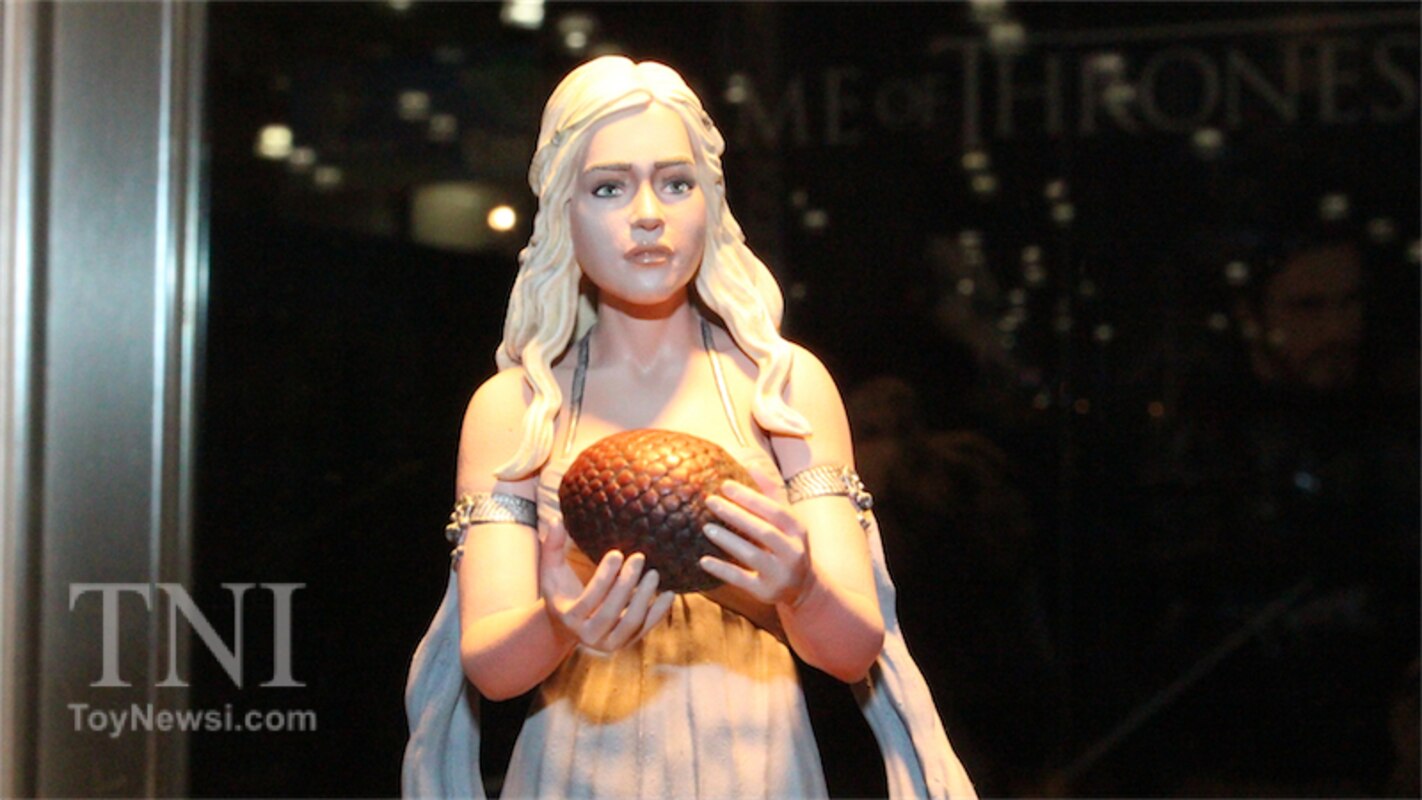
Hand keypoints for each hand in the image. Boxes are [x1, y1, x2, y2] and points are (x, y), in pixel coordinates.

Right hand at [539, 518, 674, 652]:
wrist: (569, 625)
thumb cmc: (561, 590)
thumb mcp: (551, 570)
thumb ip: (551, 546)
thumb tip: (555, 519)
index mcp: (568, 617)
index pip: (588, 600)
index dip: (604, 577)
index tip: (617, 553)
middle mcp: (587, 636)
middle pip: (610, 612)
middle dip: (626, 584)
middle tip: (639, 557)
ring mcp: (608, 643)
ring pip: (630, 623)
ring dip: (644, 598)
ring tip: (654, 573)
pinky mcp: (625, 643)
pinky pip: (644, 629)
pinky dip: (658, 613)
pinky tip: (669, 594)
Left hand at [699, 473, 813, 607]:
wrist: (803, 586)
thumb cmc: (788, 544)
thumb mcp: (787, 520)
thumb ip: (771, 493)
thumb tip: (752, 464)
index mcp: (798, 530)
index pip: (774, 510)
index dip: (750, 497)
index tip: (725, 485)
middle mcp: (793, 552)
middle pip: (763, 531)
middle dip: (735, 515)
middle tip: (710, 500)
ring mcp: (780, 574)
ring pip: (752, 555)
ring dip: (728, 540)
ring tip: (706, 527)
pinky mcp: (766, 592)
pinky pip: (742, 580)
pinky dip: (723, 570)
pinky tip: (704, 560)